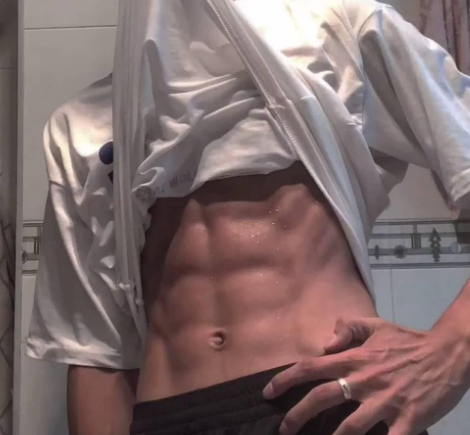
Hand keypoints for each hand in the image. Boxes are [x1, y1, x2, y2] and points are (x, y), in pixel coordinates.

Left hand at [262, 317, 469, 434]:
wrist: (446, 354)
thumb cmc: (407, 341)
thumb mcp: (376, 325)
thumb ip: (348, 327)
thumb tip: (324, 342)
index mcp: (353, 358)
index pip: (310, 367)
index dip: (285, 379)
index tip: (268, 392)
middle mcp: (363, 380)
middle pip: (321, 399)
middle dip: (296, 415)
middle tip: (283, 428)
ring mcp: (385, 402)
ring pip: (349, 428)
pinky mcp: (407, 420)